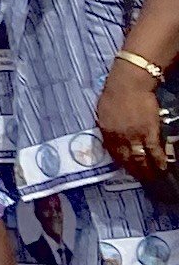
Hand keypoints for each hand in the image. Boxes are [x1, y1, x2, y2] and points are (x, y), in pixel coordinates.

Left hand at [102, 62, 171, 188]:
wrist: (129, 84)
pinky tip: (163, 168)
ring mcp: (135, 136)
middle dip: (135, 172)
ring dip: (148, 170)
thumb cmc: (113, 95)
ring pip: (142, 158)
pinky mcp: (150, 132)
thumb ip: (106, 128)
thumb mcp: (102, 113)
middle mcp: (119, 137)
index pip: (113, 154)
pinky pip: (155, 150)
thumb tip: (108, 139)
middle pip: (128, 160)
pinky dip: (159, 160)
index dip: (121, 164)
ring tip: (153, 178)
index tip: (127, 171)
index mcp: (106, 133)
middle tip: (142, 180)